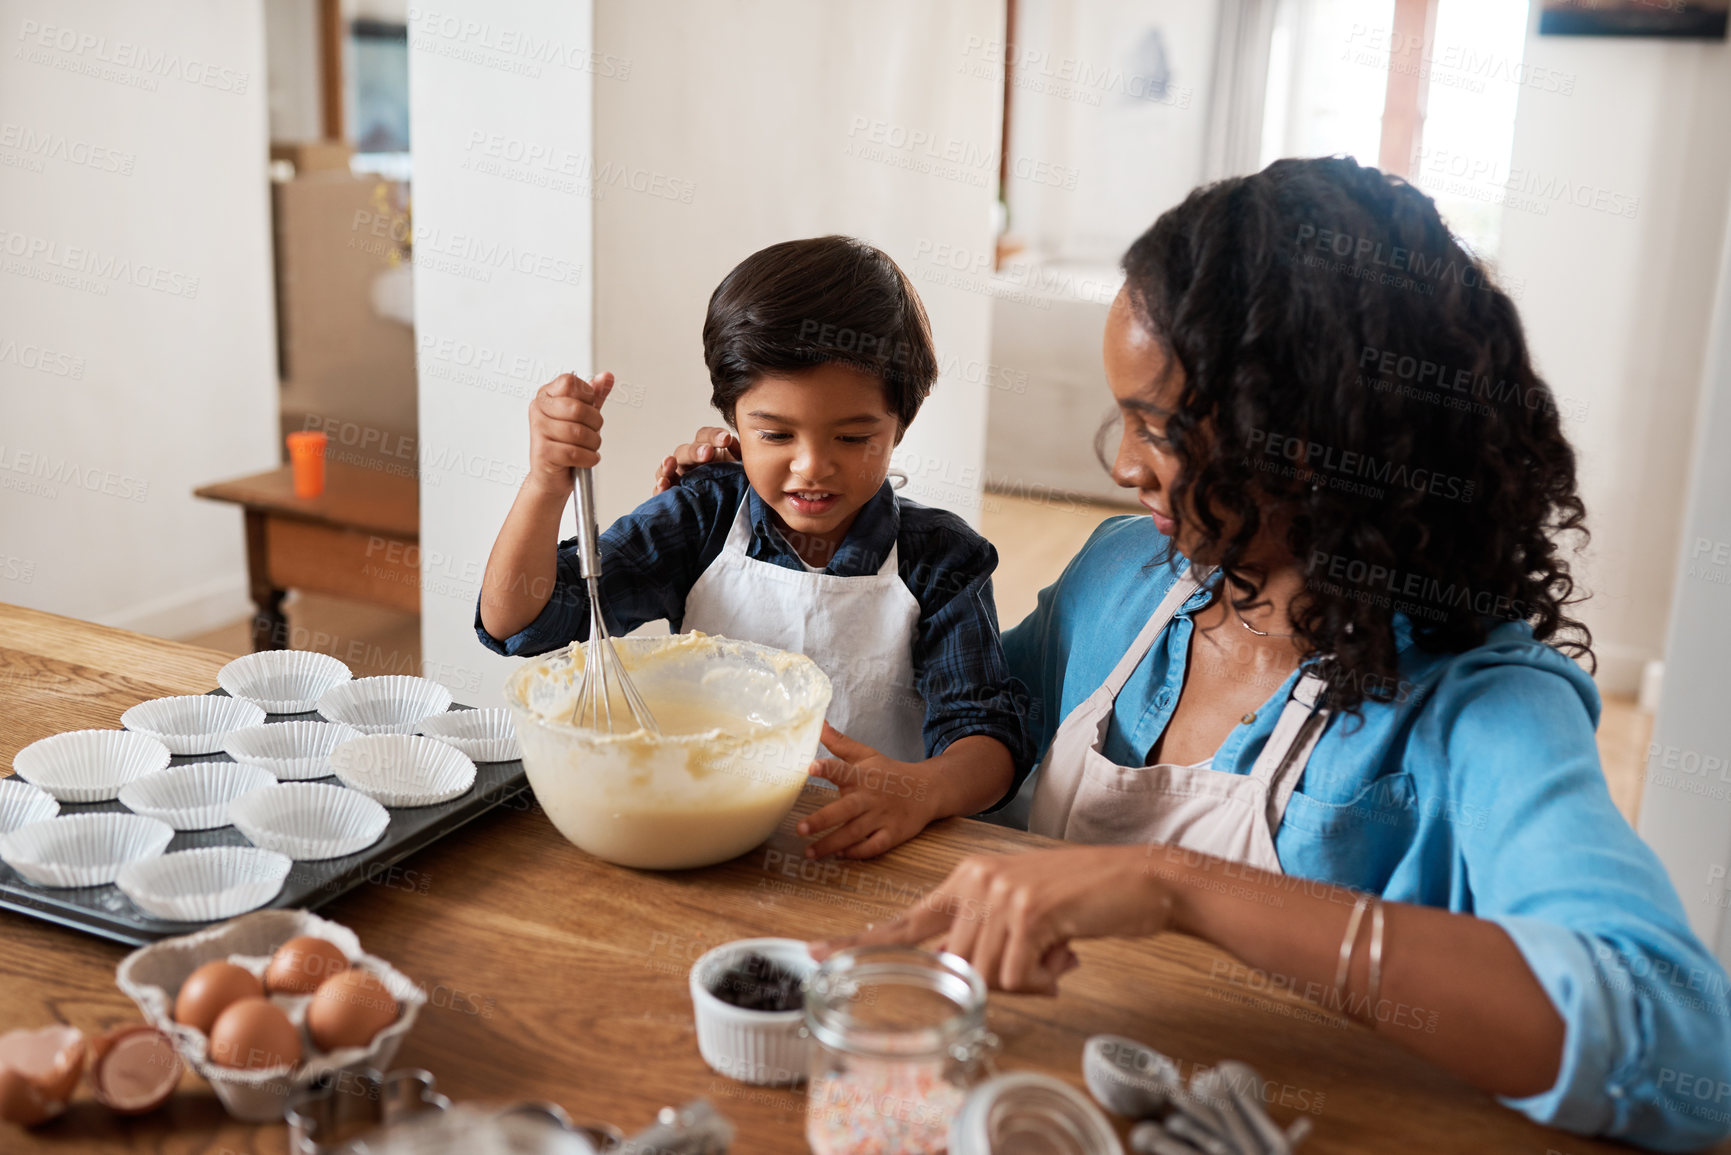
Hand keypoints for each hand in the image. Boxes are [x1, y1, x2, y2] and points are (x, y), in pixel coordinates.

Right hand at [528, 371, 613, 495]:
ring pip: (578, 432)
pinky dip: (588, 458)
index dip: (587, 397)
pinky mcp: (542, 452)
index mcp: (546, 394)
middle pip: (577, 408)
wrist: (552, 476)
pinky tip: (587, 459)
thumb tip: (607, 377)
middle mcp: (538, 409)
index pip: (570, 382)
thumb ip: (594, 396)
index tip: (587, 410)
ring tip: (589, 448)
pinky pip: (574, 453)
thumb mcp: (583, 416)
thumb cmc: (566, 443)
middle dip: (595, 424)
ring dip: (593, 444)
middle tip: (593, 433)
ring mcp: (538, 430)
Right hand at [652, 426, 740, 494]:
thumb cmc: (736, 485)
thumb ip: (740, 455)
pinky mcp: (672, 495)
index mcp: (707, 449)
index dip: (714, 435)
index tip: (726, 438)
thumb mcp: (742, 469)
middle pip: (686, 451)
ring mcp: (679, 477)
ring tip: (670, 463)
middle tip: (707, 453)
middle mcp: (690, 461)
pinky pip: (661, 490)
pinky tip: (663, 484)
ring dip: (668, 464)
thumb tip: (735, 444)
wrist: (732, 509)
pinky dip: (659, 488)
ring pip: (668, 467)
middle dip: (695, 451)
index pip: (705, 436)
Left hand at [797, 725, 944, 859]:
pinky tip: (840, 855)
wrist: (928, 789)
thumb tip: (817, 724)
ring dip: (831, 843)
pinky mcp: (892, 834)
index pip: (842, 769)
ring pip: (854, 833)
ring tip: (808, 852)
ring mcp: (882, 817)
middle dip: (822, 819)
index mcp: (861, 776)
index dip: (827, 768)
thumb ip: (839, 743)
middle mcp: (870, 797)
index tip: (810, 767)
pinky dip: (858, 852)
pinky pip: (873, 846)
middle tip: (799, 828)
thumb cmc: (890, 772)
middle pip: (845, 809)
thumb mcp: (866, 754)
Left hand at [809, 844, 1174, 992]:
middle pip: (955, 966)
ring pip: (985, 976)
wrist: (1139, 880)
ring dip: (1028, 980)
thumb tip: (965, 979)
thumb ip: (985, 939)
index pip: (906, 921)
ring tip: (1059, 953)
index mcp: (967, 879)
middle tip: (1043, 965)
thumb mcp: (1023, 913)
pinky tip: (1068, 953)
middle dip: (998, 981)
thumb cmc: (1083, 902)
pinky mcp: (1027, 911)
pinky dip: (1046, 979)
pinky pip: (1017, 978)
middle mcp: (975, 882)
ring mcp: (999, 893)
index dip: (860, 942)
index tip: (816, 953)